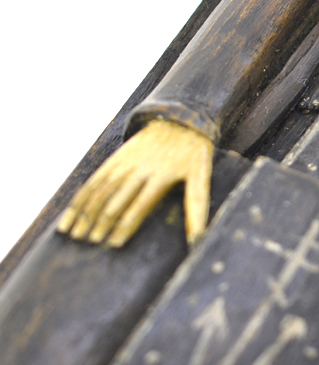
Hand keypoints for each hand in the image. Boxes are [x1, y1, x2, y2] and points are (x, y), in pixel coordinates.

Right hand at [58, 120, 213, 247]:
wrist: (179, 120)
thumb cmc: (192, 154)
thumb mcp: (201, 176)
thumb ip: (197, 207)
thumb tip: (197, 241)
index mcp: (161, 176)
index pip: (139, 205)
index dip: (125, 225)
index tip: (114, 244)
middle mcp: (139, 169)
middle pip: (116, 199)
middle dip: (102, 222)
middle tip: (92, 242)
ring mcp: (125, 163)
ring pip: (101, 190)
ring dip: (86, 212)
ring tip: (76, 235)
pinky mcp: (116, 159)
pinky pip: (94, 181)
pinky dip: (80, 198)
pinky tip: (70, 215)